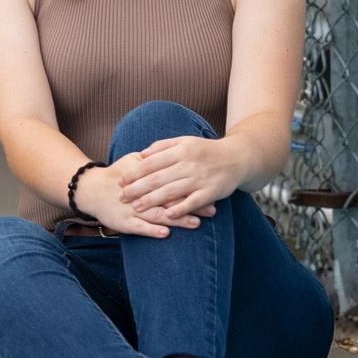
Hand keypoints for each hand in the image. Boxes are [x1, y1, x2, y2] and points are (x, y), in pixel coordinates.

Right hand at [85, 159, 216, 238]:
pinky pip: (140, 228)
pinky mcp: (125, 223)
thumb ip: (155, 158)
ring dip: (178, 219)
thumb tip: (177, 150)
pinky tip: (166, 233)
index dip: (193, 185)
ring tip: (196, 223)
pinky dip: (152, 230)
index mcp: (148, 177)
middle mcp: (142, 193)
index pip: (174, 180)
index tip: (211, 188)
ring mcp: (133, 209)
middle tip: (212, 209)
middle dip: (192, 205)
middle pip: (171, 198)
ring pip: (158, 214)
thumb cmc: (117, 174)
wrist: (91, 190)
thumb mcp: (135, 160)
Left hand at [116, 136, 240, 221]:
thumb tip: (141, 154)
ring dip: (152, 200)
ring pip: (171, 191)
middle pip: (157, 178)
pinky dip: (179, 209)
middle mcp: (189, 163)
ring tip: (136, 207)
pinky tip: (167, 216)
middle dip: (136, 188)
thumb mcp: (185, 141)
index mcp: (181, 150)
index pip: (151, 162)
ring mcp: (200, 178)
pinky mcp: (210, 192)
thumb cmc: (207, 150)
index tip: (120, 180)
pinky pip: (192, 202)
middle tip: (121, 197)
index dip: (134, 172)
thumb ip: (163, 146)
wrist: (238, 158)